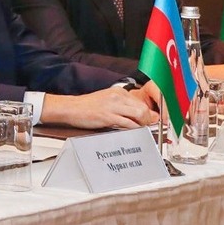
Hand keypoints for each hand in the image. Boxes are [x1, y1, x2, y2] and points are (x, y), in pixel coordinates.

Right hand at [39, 87, 158, 129]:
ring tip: (140, 130)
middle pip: (143, 108)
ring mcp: (113, 106)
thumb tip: (141, 115)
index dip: (149, 113)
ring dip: (142, 124)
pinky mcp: (107, 116)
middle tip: (148, 126)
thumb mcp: (108, 102)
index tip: (152, 120)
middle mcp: (117, 97)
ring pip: (139, 114)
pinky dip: (133, 129)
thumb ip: (124, 107)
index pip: (141, 102)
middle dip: (149, 119)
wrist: (71, 108)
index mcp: (118, 92)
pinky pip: (127, 123)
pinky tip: (131, 131)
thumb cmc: (87, 107)